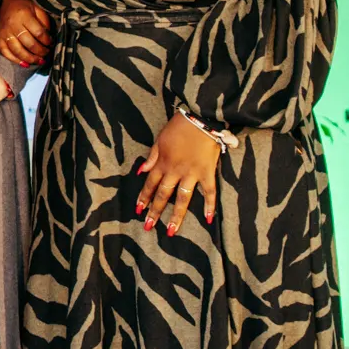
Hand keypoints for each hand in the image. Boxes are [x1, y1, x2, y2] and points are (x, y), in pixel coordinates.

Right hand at [0, 0, 52, 67]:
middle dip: (41, 52)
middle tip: (46, 53)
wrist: (5, 2)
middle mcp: (13, 25)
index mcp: (24, 15)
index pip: (38, 32)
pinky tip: (25, 64)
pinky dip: (15, 60)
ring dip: (30, 58)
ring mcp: (4, 33)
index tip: (51, 43)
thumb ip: (44, 22)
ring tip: (39, 61)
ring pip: (17, 50)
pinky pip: (5, 53)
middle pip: (29, 43)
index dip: (47, 41)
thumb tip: (48, 39)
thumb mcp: (37, 8)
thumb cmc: (24, 6)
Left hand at [137, 114, 222, 235]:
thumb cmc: (179, 126)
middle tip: (149, 226)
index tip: (138, 210)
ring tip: (171, 231)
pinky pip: (209, 192)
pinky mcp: (207, 173)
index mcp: (162, 163)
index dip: (144, 197)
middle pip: (163, 195)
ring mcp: (191, 173)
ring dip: (176, 216)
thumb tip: (141, 171)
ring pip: (182, 199)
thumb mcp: (160, 139)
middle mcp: (175, 171)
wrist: (200, 118)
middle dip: (155, 212)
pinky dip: (210, 205)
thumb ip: (152, 157)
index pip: (150, 184)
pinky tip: (208, 219)